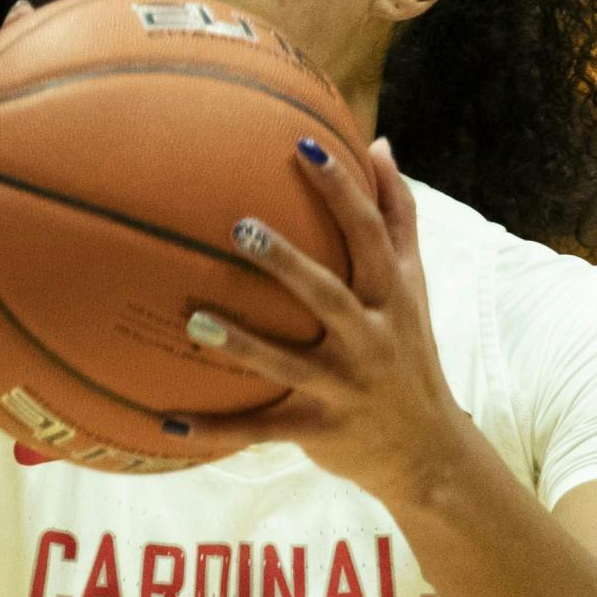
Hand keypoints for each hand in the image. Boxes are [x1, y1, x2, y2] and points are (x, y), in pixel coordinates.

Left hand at [162, 135, 469, 502]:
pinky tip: (168, 421)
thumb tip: (380, 145)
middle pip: (327, 295)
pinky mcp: (319, 429)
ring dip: (242, 344)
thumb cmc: (410, 351)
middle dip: (286, 263)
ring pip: (287, 364)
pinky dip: (216, 429)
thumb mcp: (414, 286)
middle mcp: (371, 338)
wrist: (428, 450)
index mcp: (391, 296)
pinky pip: (261, 430)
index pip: (369, 234)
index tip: (303, 146)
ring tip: (194, 321)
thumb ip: (397, 217)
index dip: (341, 190)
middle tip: (239, 226)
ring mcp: (343, 387)